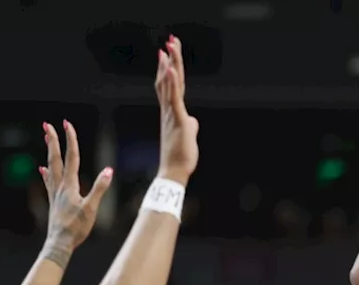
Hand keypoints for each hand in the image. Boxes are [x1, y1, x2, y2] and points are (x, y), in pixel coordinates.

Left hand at [38, 120, 113, 249]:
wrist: (59, 243)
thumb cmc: (76, 228)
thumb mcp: (91, 208)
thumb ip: (100, 188)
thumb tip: (108, 170)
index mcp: (69, 185)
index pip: (71, 157)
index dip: (70, 140)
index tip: (67, 124)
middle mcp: (59, 186)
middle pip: (55, 158)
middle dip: (53, 140)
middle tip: (47, 125)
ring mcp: (55, 193)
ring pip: (51, 167)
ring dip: (50, 152)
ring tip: (47, 140)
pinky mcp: (53, 201)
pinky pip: (49, 181)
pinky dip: (46, 172)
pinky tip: (42, 169)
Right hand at [156, 35, 198, 183]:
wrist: (174, 171)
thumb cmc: (181, 156)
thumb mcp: (188, 136)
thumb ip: (189, 125)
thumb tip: (193, 121)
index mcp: (171, 112)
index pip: (168, 85)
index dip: (167, 68)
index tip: (166, 53)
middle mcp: (168, 110)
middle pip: (168, 79)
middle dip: (170, 59)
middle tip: (169, 40)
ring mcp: (172, 113)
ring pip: (170, 84)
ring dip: (170, 64)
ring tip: (169, 46)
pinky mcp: (178, 120)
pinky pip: (174, 98)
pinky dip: (173, 83)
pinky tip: (172, 70)